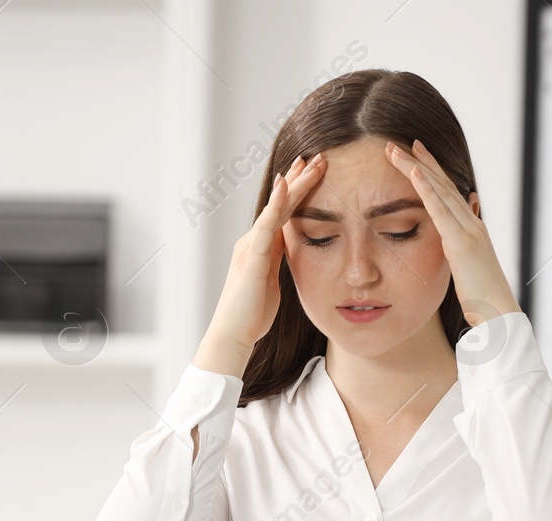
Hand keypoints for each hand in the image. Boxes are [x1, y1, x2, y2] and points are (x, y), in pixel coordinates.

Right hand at [196, 153, 328, 375]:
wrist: (233, 333)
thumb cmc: (252, 314)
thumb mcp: (272, 282)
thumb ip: (278, 262)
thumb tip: (290, 248)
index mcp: (261, 247)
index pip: (283, 212)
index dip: (296, 190)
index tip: (311, 171)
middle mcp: (254, 240)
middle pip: (281, 203)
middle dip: (299, 179)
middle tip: (317, 157)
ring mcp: (251, 245)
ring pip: (276, 207)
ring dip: (294, 183)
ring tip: (310, 162)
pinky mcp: (252, 255)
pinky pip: (266, 223)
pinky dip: (277, 203)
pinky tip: (286, 184)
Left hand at [383, 139, 520, 326]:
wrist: (498, 314)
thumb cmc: (482, 298)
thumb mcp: (467, 269)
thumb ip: (460, 249)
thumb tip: (455, 240)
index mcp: (471, 229)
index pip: (448, 194)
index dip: (432, 173)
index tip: (415, 155)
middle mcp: (471, 224)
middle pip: (443, 185)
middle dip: (421, 162)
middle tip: (401, 144)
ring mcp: (468, 230)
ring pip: (439, 191)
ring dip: (416, 168)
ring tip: (396, 152)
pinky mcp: (460, 243)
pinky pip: (440, 211)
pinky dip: (426, 189)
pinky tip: (413, 173)